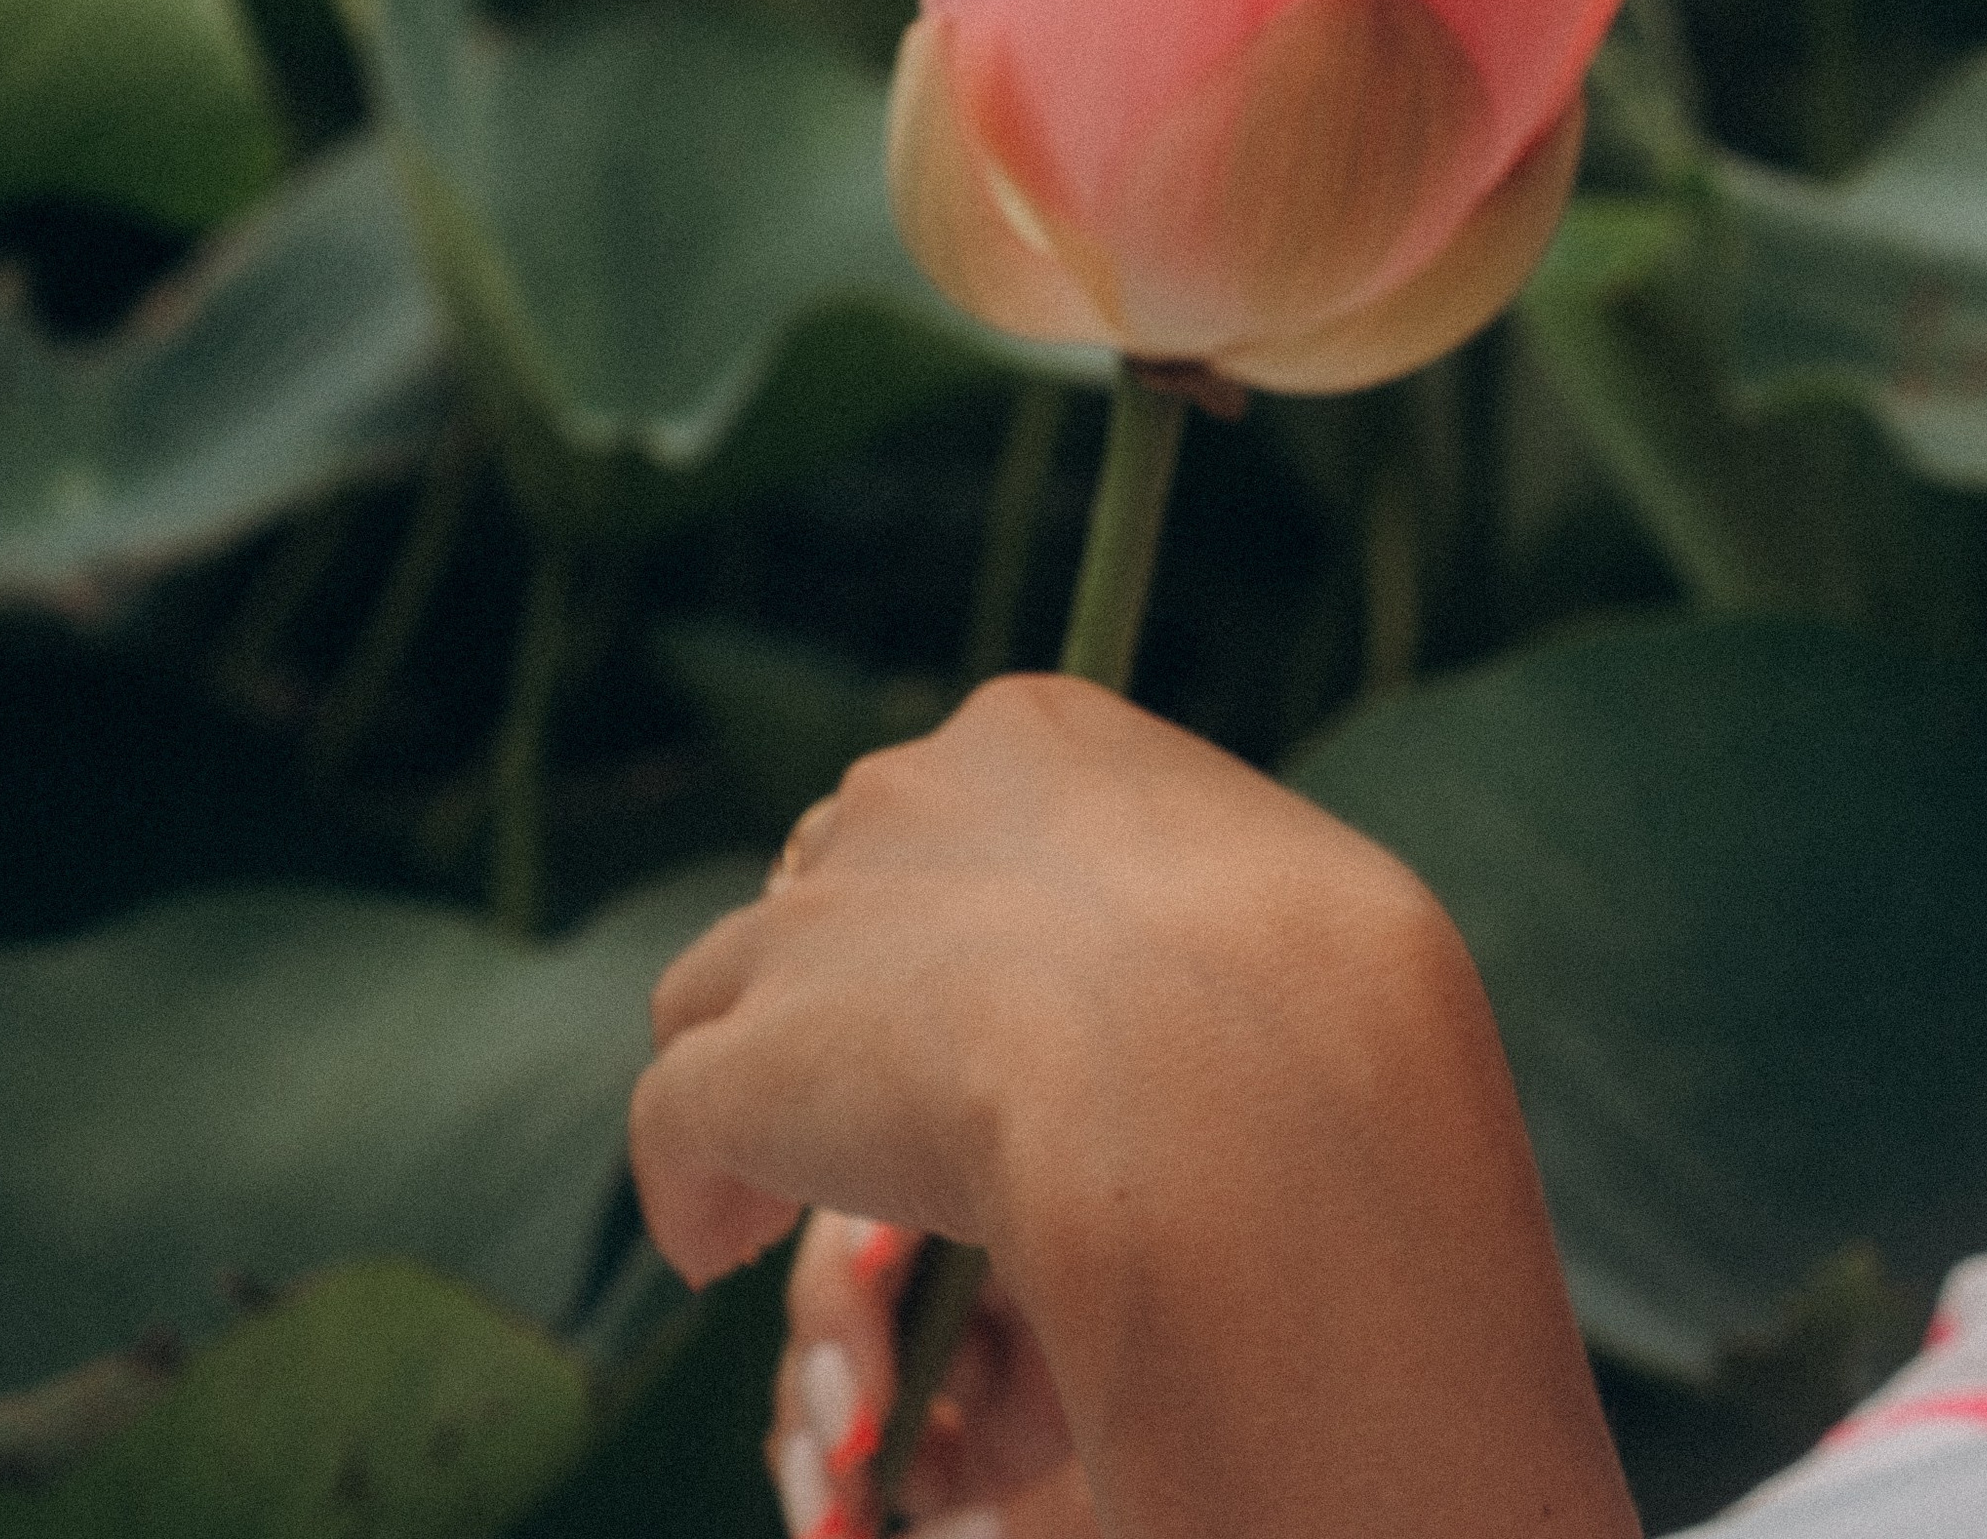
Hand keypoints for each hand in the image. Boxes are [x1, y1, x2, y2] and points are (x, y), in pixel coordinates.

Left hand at [629, 672, 1637, 1538]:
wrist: (1235, 1077)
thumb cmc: (1312, 995)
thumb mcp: (1286, 899)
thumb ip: (1203, 903)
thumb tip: (1218, 959)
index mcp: (1031, 732)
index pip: (935, 801)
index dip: (937, 910)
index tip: (972, 997)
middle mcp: (901, 795)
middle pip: (819, 881)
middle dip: (843, 984)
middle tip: (889, 1098)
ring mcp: (814, 925)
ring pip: (725, 992)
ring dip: (760, 1086)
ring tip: (788, 1193)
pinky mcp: (756, 1064)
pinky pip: (675, 1125)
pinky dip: (696, 1193)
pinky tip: (727, 1254)